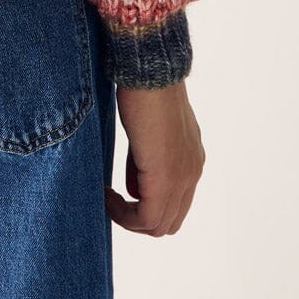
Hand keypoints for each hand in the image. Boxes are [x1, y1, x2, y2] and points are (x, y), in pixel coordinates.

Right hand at [106, 79, 204, 236]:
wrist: (152, 74)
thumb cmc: (145, 90)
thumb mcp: (148, 132)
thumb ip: (145, 162)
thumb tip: (135, 189)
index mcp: (190, 159)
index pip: (174, 203)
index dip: (146, 205)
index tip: (119, 191)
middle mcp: (192, 173)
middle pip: (169, 221)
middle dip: (138, 218)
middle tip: (113, 200)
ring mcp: (182, 178)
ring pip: (158, 225)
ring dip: (129, 219)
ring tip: (107, 198)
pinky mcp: (164, 180)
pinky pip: (147, 218)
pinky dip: (124, 216)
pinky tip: (107, 196)